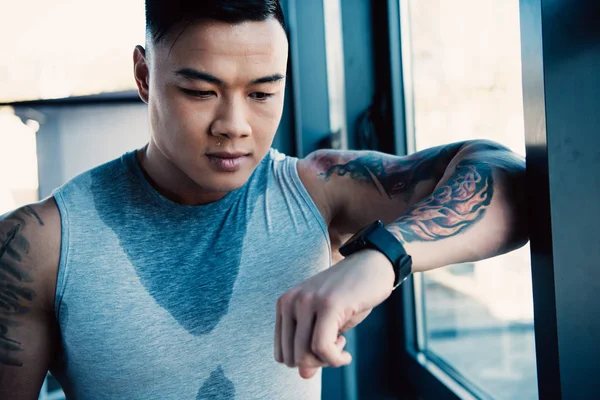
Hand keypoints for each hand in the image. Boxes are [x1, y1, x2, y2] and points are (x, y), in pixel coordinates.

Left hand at [274, 249, 394, 378]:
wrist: (372, 265)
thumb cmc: (350, 295)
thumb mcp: (326, 324)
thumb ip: (310, 347)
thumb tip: (303, 376)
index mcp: (284, 304)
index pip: (282, 353)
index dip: (304, 361)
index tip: (323, 349)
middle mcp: (291, 301)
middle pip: (292, 357)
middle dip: (316, 362)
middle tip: (335, 348)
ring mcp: (308, 301)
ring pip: (305, 355)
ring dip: (327, 361)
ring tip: (341, 346)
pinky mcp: (328, 304)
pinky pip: (322, 348)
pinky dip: (335, 360)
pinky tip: (346, 352)